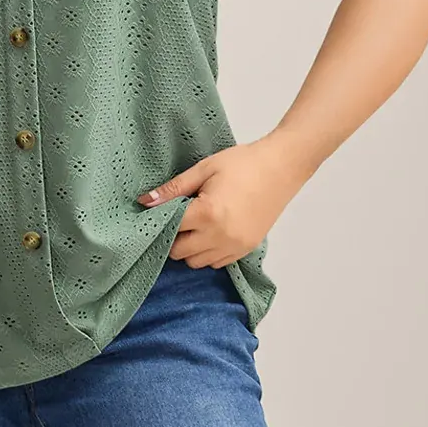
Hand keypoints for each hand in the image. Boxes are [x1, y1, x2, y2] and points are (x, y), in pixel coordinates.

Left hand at [137, 137, 295, 266]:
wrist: (282, 167)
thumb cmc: (244, 163)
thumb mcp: (204, 169)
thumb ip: (173, 189)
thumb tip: (145, 202)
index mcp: (208, 213)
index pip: (169, 230)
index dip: (159, 222)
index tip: (157, 214)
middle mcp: (220, 235)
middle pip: (179, 253)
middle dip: (173, 238)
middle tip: (178, 218)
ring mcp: (235, 246)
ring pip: (196, 262)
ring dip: (190, 248)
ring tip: (196, 224)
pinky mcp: (246, 249)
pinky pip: (216, 263)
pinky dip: (207, 253)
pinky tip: (211, 232)